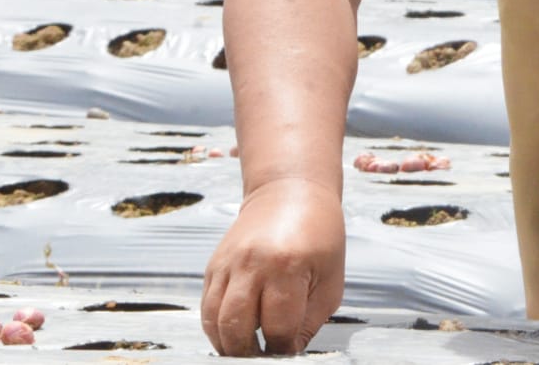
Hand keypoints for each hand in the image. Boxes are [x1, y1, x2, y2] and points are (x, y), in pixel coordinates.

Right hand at [200, 177, 345, 356]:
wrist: (290, 191)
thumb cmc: (319, 234)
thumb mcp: (330, 279)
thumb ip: (310, 321)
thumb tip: (290, 353)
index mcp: (288, 266)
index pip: (278, 327)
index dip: (284, 349)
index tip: (289, 353)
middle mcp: (253, 263)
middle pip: (238, 328)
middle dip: (250, 355)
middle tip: (264, 357)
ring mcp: (229, 263)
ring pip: (215, 321)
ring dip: (229, 345)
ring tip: (248, 352)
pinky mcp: (215, 264)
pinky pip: (207, 306)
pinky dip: (217, 327)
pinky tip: (234, 334)